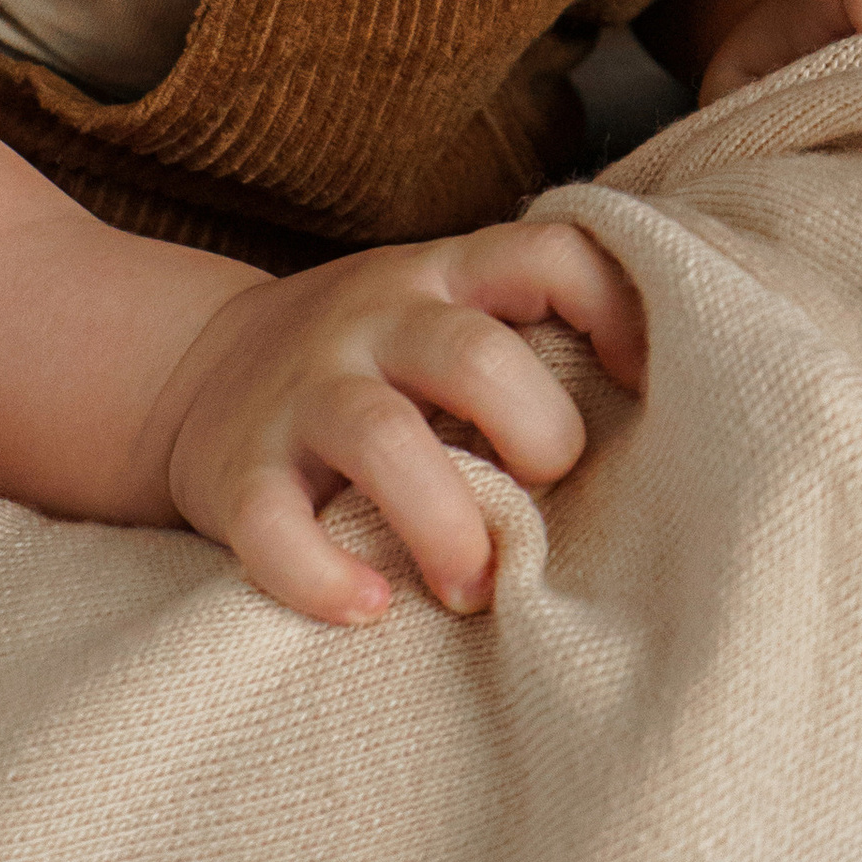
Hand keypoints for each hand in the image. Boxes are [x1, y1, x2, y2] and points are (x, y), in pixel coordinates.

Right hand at [163, 220, 647, 627]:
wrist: (191, 371)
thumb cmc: (372, 361)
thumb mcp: (442, 312)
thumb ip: (529, 339)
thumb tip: (671, 426)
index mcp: (445, 278)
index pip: (552, 253)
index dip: (621, 313)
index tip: (645, 390)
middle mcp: (375, 321)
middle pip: (476, 356)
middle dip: (538, 438)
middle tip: (546, 503)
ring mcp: (302, 393)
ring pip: (383, 436)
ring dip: (447, 526)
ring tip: (474, 589)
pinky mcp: (237, 474)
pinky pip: (274, 526)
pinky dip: (322, 576)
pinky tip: (368, 608)